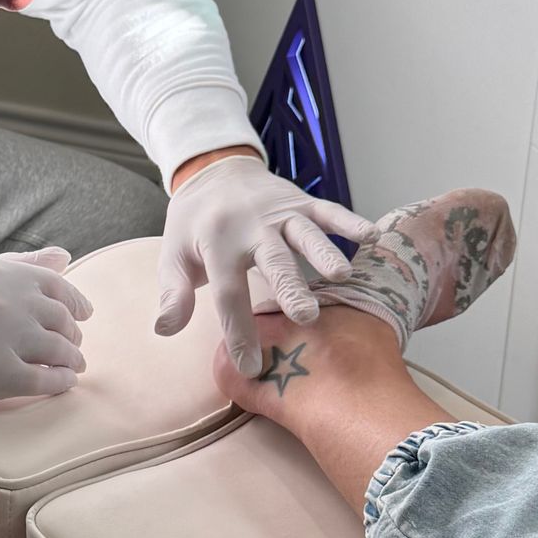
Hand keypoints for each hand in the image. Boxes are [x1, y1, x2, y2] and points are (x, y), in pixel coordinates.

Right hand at [0, 249, 92, 412]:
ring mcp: (4, 339)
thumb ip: (12, 265)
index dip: (75, 302)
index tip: (81, 315)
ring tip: (71, 366)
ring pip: (60, 349)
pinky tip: (61, 384)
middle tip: (70, 345)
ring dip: (72, 359)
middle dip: (72, 334)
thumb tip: (64, 257)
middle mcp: (5, 302)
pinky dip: (61, 382)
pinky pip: (47, 380)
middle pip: (62, 319)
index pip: (57, 285)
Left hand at [156, 156, 369, 376]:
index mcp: (217, 245)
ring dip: (323, 253)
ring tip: (342, 276)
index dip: (238, 332)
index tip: (251, 367)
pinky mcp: (301, 201)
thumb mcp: (173, 255)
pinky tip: (372, 235)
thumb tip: (165, 330)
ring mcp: (280, 212)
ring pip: (304, 233)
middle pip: (272, 260)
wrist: (214, 170)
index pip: (228, 293)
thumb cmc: (194, 224)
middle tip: (305, 316)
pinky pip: (328, 210)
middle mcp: (251, 227)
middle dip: (289, 288)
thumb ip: (174, 293)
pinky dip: (349, 221)